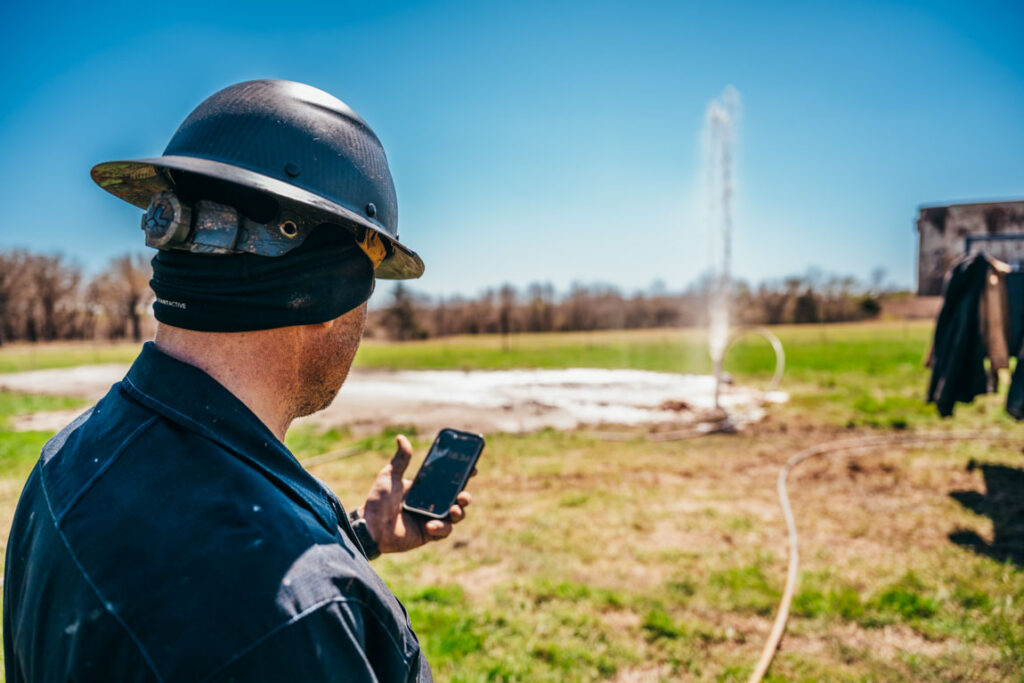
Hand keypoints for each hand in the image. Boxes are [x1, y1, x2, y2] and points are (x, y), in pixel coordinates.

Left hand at [360, 435, 472, 553]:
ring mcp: (430, 519)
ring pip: (455, 516)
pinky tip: (431, 525)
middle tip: (463, 495)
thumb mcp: (389, 476)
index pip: (448, 482)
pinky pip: (443, 532)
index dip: (462, 476)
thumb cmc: (378, 501)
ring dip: (459, 513)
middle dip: (465, 497)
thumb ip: (400, 459)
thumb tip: (401, 437)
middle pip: (456, 499)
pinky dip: (441, 528)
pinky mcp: (428, 535)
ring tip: (454, 510)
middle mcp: (430, 504)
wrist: (369, 527)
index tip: (473, 470)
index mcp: (424, 489)